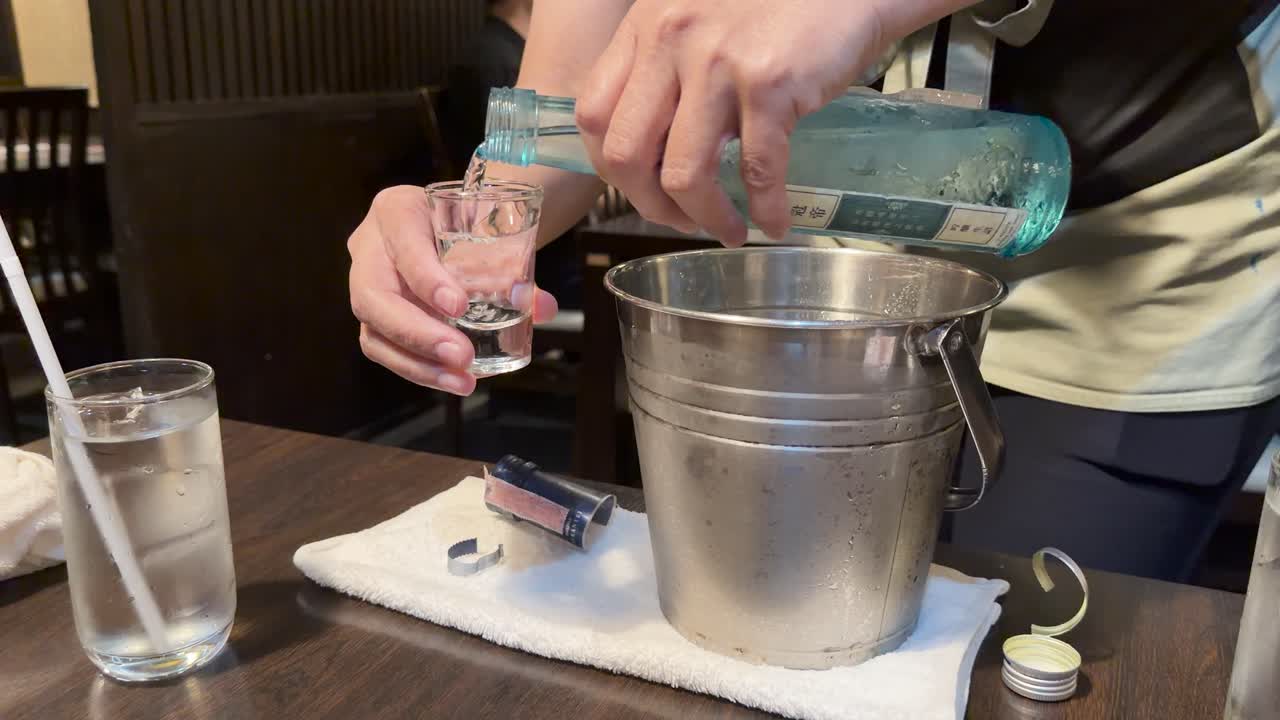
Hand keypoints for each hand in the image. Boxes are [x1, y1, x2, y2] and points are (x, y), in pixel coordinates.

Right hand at [348, 186, 557, 395]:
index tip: (459, 306)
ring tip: (461, 381)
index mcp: (396, 211)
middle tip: (461, 355)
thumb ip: (513, 266)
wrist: (449, 226)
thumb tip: (540, 307)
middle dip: (418, 333)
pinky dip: (419, 370)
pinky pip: (384, 351)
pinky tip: (452, 380)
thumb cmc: (465, 224)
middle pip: (372, 297)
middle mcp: (370, 248)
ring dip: (419, 364)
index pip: (404, 243)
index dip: (427, 278)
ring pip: (373, 333)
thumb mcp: (485, 227)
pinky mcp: (374, 319)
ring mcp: (364, 287)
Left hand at [574, 0, 893, 246]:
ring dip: (707, 218)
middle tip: (680, 220)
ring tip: (729, 229)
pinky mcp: (770, 84)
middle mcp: (671, 40)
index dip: (611, 166)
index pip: (593, 113)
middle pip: (626, 153)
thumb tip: (658, 143)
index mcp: (646, 25)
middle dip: (650, 205)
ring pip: (684, 175)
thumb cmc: (780, 4)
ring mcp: (718, 62)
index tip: (641, 188)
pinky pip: (757, 170)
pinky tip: (775, 221)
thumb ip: (669, 65)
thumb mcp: (700, 17)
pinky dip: (766, 209)